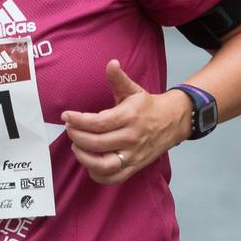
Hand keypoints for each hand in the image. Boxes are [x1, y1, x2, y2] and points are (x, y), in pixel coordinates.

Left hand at [62, 61, 190, 184]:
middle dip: (77, 137)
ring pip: (105, 165)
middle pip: (97, 143)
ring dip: (85, 158)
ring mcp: (134, 155)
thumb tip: (111, 63)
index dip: (78, 120)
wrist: (174, 121)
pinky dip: (98, 175)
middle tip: (69, 129)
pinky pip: (114, 178)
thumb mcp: (133, 90)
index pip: (98, 123)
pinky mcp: (135, 166)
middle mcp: (131, 137)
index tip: (66, 116)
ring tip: (77, 146)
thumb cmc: (147, 105)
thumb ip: (119, 78)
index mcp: (129, 116)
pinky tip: (89, 164)